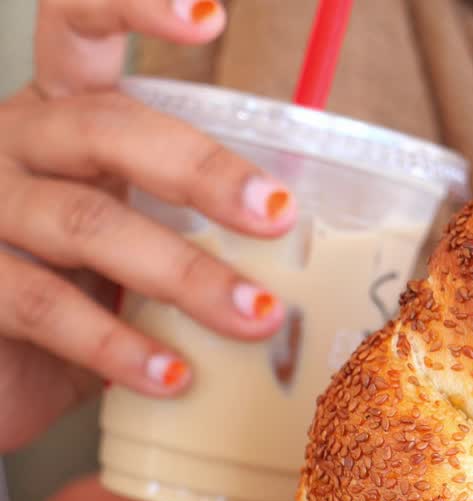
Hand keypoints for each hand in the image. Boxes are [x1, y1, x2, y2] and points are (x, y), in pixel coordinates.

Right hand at [0, 0, 294, 452]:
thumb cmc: (82, 295)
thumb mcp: (140, 246)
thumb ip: (201, 231)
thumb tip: (326, 259)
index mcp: (66, 116)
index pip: (80, 25)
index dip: (134, 6)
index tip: (212, 17)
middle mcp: (17, 145)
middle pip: (105, 128)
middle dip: (201, 170)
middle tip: (277, 214)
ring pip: (85, 223)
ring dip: (184, 275)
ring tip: (258, 318)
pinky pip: (47, 308)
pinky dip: (119, 346)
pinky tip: (176, 376)